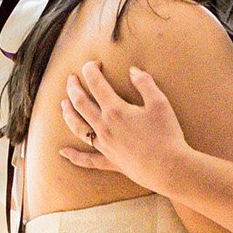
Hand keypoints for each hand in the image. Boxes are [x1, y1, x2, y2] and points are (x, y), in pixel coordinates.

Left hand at [59, 62, 190, 193]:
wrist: (168, 168)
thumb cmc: (166, 135)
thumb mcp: (160, 103)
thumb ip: (145, 84)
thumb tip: (133, 71)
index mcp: (115, 110)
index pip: (96, 84)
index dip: (91, 70)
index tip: (93, 64)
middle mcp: (104, 126)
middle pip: (80, 103)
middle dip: (73, 88)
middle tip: (71, 79)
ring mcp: (105, 145)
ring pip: (78, 127)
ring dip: (68, 114)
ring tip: (63, 105)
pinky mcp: (110, 161)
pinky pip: (88, 160)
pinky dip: (74, 156)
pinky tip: (63, 152)